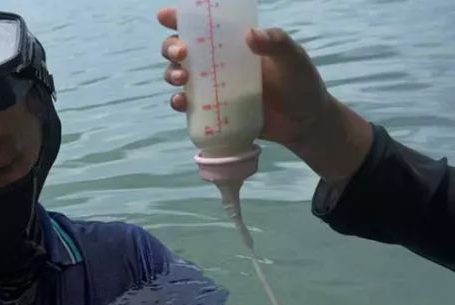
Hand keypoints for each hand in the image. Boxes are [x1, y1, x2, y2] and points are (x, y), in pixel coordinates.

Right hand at [156, 7, 372, 184]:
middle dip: (171, 47)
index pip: (204, 26)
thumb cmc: (300, 84)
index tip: (165, 16)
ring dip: (171, 73)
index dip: (180, 19)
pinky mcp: (212, 111)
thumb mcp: (293, 58)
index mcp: (234, 43)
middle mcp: (218, 62)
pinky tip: (182, 102)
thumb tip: (249, 35)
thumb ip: (276, 43)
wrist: (304, 123)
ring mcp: (213, 88)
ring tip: (182, 78)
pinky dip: (178, 102)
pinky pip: (187, 105)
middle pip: (181, 50)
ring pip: (179, 75)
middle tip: (182, 53)